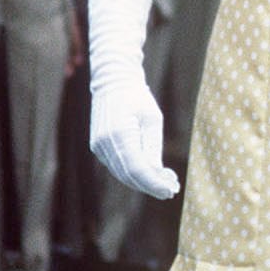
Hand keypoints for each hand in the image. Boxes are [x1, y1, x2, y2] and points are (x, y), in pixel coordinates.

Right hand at [86, 0, 177, 199]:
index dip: (154, 183)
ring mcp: (98, 146)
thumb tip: (158, 176)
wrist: (112, 80)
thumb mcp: (153, 119)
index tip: (171, 190)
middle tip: (172, 189)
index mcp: (119, 133)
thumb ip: (153, 149)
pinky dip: (133, 173)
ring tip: (165, 183)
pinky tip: (149, 173)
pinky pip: (117, 166)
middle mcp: (104, 142)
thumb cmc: (137, 96)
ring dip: (143, 181)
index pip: (137, 168)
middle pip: (129, 175)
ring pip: (122, 174)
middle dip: (151, 185)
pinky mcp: (98, 147)